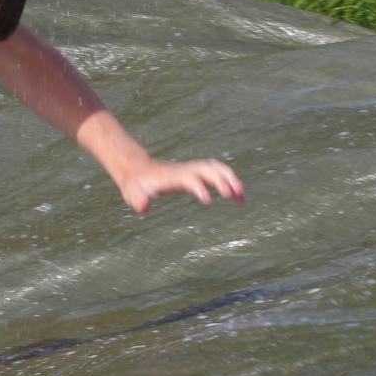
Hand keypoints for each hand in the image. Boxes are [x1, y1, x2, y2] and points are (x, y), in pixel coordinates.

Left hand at [115, 157, 245, 214]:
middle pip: (209, 169)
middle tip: (234, 196)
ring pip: (217, 168)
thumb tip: (144, 206)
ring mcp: (192, 170)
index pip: (189, 178)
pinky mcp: (196, 173)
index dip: (199, 187)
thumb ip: (138, 200)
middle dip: (223, 179)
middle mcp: (185, 170)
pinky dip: (231, 181)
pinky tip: (238, 197)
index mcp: (172, 176)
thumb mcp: (133, 194)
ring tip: (242, 198)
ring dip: (232, 180)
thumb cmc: (137, 185)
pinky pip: (218, 173)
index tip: (207, 201)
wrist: (138, 170)